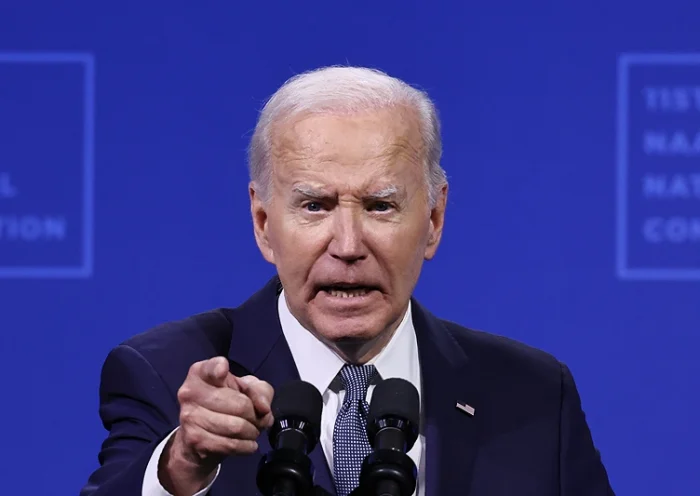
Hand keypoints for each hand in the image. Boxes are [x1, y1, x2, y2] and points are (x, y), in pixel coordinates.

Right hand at [158, 356, 273, 494]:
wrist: (201, 438)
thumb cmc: (226, 403)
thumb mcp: (247, 389)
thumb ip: (260, 392)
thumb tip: (263, 409)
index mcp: (201, 373)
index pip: (211, 367)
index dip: (219, 369)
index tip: (224, 371)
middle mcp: (190, 392)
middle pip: (239, 404)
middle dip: (255, 415)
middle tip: (257, 419)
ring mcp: (190, 417)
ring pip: (236, 427)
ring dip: (252, 432)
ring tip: (253, 431)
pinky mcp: (194, 439)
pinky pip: (230, 444)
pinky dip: (246, 446)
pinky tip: (248, 444)